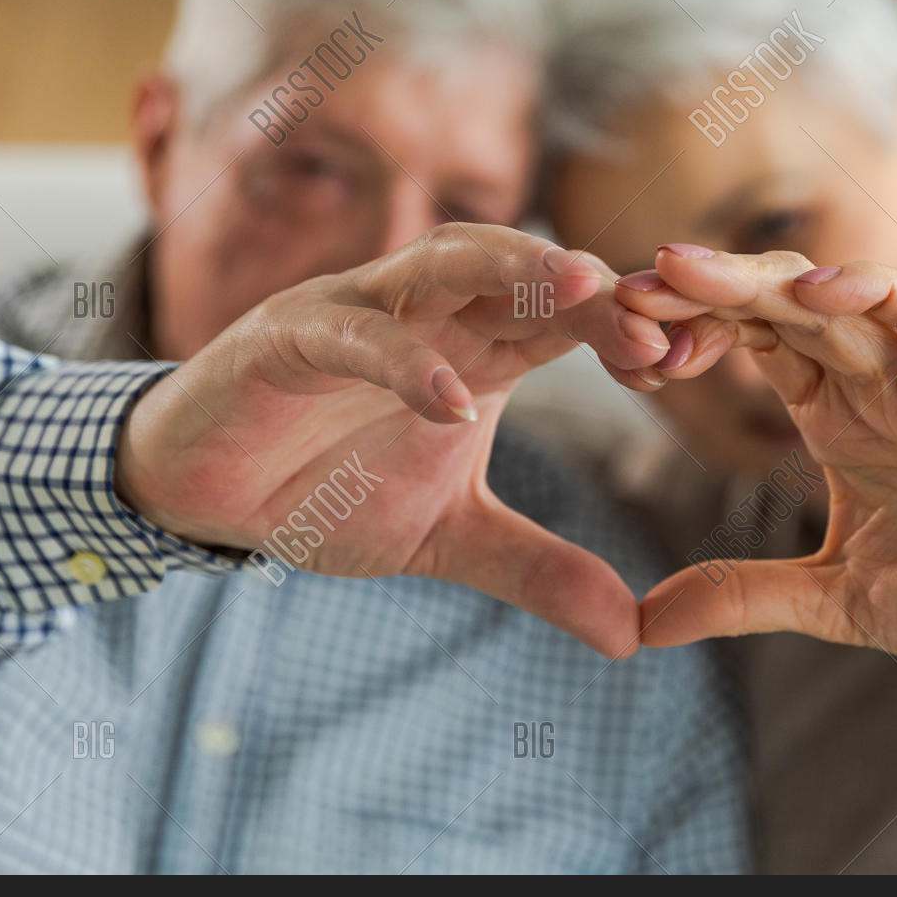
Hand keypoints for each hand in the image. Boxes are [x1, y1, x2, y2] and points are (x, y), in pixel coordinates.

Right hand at [115, 224, 673, 655]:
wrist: (207, 494)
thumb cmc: (326, 491)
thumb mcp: (449, 539)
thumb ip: (537, 570)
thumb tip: (632, 637)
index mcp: (475, 347)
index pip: (568, 319)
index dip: (627, 332)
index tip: (690, 366)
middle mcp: (425, 313)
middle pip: (522, 272)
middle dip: (592, 290)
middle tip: (659, 327)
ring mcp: (356, 312)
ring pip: (443, 260)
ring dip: (514, 269)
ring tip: (582, 293)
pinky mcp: (286, 336)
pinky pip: (352, 332)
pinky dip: (401, 360)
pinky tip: (450, 402)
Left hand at [616, 248, 896, 705]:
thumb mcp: (832, 600)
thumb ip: (743, 596)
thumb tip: (641, 623)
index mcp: (836, 420)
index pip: (752, 343)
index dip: (687, 330)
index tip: (616, 342)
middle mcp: (872, 389)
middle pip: (778, 307)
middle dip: (702, 290)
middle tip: (622, 286)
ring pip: (836, 300)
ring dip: (760, 279)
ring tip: (684, 271)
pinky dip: (873, 298)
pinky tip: (813, 295)